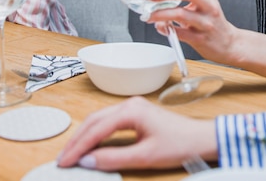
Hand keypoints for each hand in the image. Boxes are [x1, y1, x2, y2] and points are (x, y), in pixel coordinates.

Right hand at [56, 96, 215, 170]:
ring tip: (72, 154)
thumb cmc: (180, 144)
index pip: (95, 129)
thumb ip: (113, 158)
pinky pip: (108, 121)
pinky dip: (95, 133)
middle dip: (76, 140)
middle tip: (63, 159)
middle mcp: (128, 104)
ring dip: (84, 136)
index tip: (65, 161)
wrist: (201, 139)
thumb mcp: (144, 157)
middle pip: (93, 121)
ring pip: (98, 120)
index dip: (78, 146)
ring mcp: (132, 107)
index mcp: (130, 111)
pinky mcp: (135, 113)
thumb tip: (88, 161)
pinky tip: (90, 145)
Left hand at [144, 0, 265, 79]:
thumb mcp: (203, 4)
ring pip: (182, 15)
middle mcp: (208, 5)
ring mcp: (206, 22)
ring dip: (161, 14)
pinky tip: (160, 28)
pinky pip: (180, 34)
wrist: (229, 44)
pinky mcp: (201, 39)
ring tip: (148, 16)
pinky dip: (166, 30)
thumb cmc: (211, 21)